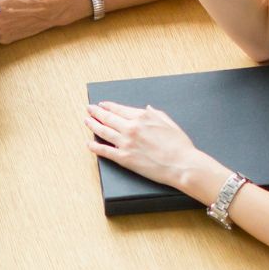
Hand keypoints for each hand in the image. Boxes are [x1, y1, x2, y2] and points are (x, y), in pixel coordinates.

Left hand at [85, 100, 217, 190]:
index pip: (119, 109)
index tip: (102, 105)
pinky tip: (89, 144)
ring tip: (86, 121)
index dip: (108, 106)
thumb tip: (146, 108)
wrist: (181, 164)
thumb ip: (154, 113)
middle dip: (96, 112)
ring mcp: (126, 143)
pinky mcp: (124, 158)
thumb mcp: (168, 122)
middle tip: (89, 109)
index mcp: (142, 117)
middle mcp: (131, 127)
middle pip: (108, 118)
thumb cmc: (179, 145)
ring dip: (93, 125)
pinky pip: (104, 151)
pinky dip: (94, 147)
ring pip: (103, 131)